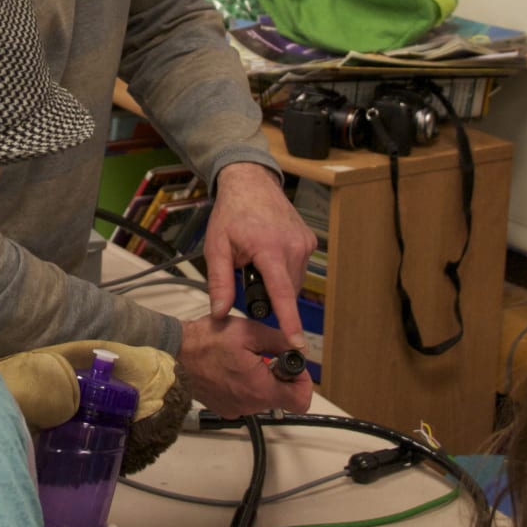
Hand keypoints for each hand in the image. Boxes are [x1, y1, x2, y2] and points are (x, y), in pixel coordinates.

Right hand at [177, 312, 314, 416]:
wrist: (174, 353)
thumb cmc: (206, 342)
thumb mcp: (249, 331)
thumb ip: (280, 340)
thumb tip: (299, 348)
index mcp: (259, 388)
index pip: (301, 400)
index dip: (303, 381)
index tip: (292, 364)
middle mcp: (250, 405)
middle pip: (282, 397)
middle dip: (279, 375)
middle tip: (263, 355)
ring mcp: (237, 409)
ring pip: (264, 397)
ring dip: (261, 379)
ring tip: (243, 358)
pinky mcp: (225, 408)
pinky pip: (246, 399)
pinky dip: (245, 384)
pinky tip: (232, 367)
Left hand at [204, 163, 316, 345]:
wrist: (250, 182)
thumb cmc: (231, 213)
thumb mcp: (216, 247)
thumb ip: (219, 282)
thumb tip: (220, 313)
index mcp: (268, 248)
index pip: (281, 293)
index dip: (290, 321)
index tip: (299, 343)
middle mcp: (292, 246)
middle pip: (286, 292)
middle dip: (268, 295)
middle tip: (247, 274)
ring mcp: (304, 242)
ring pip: (293, 282)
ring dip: (277, 283)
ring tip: (258, 260)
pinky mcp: (310, 240)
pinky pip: (299, 268)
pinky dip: (285, 270)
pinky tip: (270, 255)